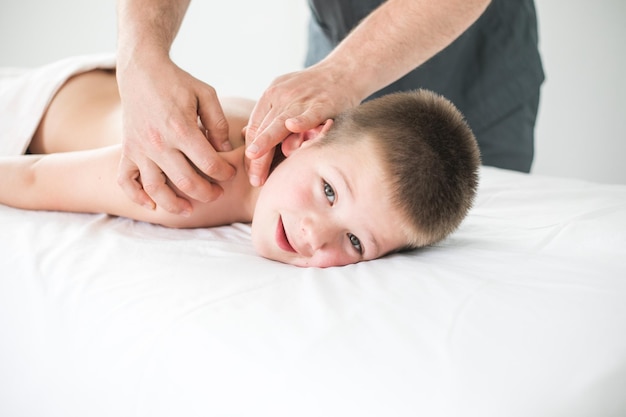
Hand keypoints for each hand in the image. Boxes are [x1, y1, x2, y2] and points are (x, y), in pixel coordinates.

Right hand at [116, 55, 235, 214]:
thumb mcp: (206, 94)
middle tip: (217, 193)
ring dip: (174, 205)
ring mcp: (140, 148)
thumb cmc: (178, 82)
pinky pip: (125, 180)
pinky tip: (152, 206)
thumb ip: (218, 124)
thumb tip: (226, 151)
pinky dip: (136, 197)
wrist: (141, 70)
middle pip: (186, 182)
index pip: (209, 163)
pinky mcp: (127, 150)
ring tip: (189, 210)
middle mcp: (158, 142)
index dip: (225, 173)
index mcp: (182, 128)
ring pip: (156, 188)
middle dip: (207, 193)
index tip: (231, 172)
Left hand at [244, 64, 360, 185]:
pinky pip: (309, 114)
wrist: (344, 71)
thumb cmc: (314, 89)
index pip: (255, 127)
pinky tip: (291, 127)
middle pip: (263, 129)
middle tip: (253, 179)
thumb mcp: (285, 96)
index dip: (251, 152)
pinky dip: (301, 120)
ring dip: (267, 142)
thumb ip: (267, 115)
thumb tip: (244, 134)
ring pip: (280, 123)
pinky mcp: (322, 103)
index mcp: (271, 96)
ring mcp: (301, 99)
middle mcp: (282, 96)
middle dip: (257, 157)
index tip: (251, 173)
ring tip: (257, 161)